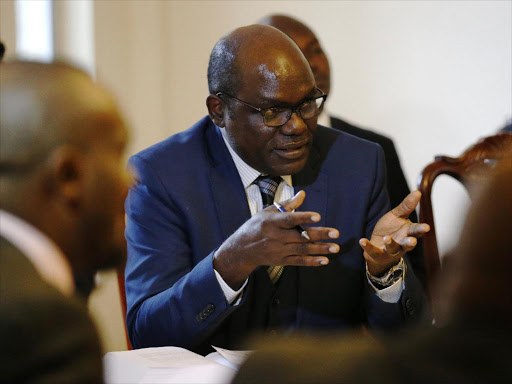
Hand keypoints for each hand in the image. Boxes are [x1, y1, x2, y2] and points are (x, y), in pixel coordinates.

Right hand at [214, 190, 339, 288]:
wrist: (242, 249)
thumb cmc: (256, 226)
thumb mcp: (267, 212)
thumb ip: (287, 204)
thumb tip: (303, 194)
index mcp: (272, 222)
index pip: (290, 219)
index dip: (304, 217)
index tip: (318, 216)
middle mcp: (276, 237)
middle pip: (300, 236)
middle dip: (319, 235)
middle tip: (336, 233)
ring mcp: (279, 250)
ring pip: (302, 250)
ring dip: (320, 249)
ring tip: (336, 247)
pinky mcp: (281, 261)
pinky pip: (299, 262)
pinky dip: (312, 261)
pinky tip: (325, 260)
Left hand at [359, 191, 429, 275]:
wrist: (378, 245)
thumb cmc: (390, 229)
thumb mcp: (397, 216)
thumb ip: (406, 206)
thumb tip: (418, 191)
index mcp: (408, 232)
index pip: (416, 230)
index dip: (421, 229)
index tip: (426, 227)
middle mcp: (401, 243)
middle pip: (407, 243)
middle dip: (410, 242)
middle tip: (412, 241)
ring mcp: (390, 250)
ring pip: (392, 248)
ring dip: (390, 244)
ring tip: (387, 238)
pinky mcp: (377, 254)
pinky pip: (373, 251)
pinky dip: (367, 246)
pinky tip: (362, 241)